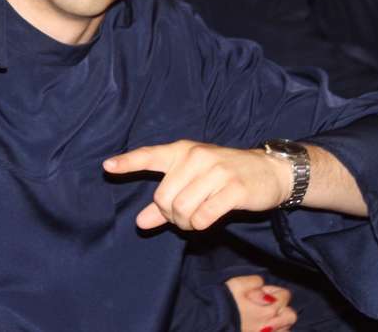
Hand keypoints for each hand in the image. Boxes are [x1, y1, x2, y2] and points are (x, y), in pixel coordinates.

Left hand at [103, 140, 289, 230]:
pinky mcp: (234, 188)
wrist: (270, 171)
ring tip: (195, 219)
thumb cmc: (225, 176)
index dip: (128, 162)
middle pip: (163, 197)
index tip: (107, 166)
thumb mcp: (193, 181)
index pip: (150, 155)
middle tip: (181, 217)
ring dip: (185, 223)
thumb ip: (165, 202)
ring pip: (182, 209)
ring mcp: (216, 171)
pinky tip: (207, 220)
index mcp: (183, 151)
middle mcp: (197, 157)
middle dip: (169, 215)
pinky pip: (204, 216)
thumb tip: (140, 223)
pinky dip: (201, 224)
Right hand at [226, 275, 296, 331]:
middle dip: (284, 307)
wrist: (210, 320)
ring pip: (286, 329)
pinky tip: (265, 327)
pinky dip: (275, 331)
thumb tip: (262, 285)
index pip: (285, 295)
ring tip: (269, 316)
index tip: (264, 290)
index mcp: (268, 309)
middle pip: (291, 315)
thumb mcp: (237, 283)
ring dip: (281, 321)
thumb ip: (254, 281)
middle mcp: (271, 325)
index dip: (275, 289)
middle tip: (270, 303)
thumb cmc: (223, 302)